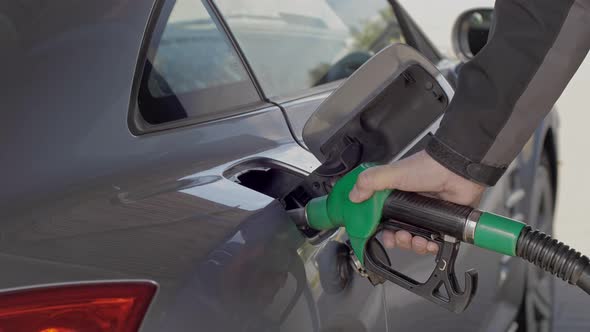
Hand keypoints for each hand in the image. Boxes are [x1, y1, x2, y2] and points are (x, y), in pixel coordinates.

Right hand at [349, 150, 484, 254]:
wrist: (457, 171)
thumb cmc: (428, 167)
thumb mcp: (393, 173)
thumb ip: (370, 182)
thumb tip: (353, 196)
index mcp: (395, 195)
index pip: (380, 217)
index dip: (378, 228)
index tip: (377, 234)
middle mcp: (409, 207)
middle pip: (396, 232)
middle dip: (396, 240)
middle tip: (400, 237)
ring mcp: (425, 215)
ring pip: (413, 239)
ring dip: (413, 245)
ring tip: (417, 240)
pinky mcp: (440, 222)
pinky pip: (432, 241)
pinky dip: (430, 246)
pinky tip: (430, 243)